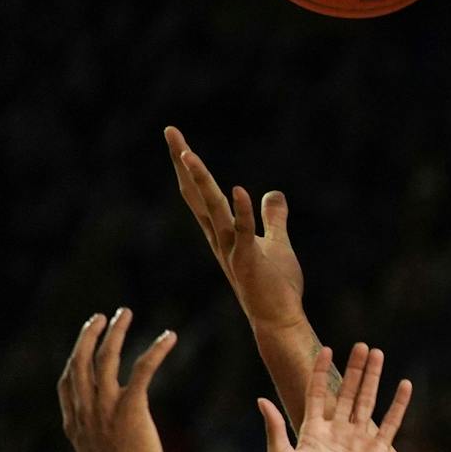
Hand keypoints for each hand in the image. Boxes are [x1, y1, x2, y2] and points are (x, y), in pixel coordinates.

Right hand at [59, 310, 173, 451]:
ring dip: (116, 332)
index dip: (74, 361)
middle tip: (100, 318)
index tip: (81, 346)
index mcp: (75, 423)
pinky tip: (169, 337)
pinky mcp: (131, 407)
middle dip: (89, 336)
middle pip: (81, 361)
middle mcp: (85, 409)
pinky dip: (156, 350)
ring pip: (106, 358)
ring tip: (125, 313)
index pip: (67, 383)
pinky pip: (143, 369)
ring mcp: (105, 406)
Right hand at [165, 126, 305, 329]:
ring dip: (201, 182)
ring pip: (213, 211)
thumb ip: (272, 218)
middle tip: (170, 132)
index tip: (177, 141)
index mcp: (224, 233)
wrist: (279, 320)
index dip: (190, 169)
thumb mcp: (277, 243)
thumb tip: (274, 193)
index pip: (201, 195)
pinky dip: (242, 212)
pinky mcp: (250, 263)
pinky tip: (238, 190)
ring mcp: (232, 251)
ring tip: (188, 153)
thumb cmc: (276, 286)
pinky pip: (244, 234)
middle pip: (197, 195)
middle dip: (184, 164)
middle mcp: (221, 239)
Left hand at [260, 344, 412, 451]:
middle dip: (354, 369)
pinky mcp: (378, 451)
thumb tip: (260, 400)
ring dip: (373, 378)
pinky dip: (398, 404)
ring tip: (378, 354)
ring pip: (367, 401)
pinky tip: (404, 385)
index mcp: (313, 430)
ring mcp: (358, 440)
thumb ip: (274, 429)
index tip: (327, 350)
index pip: (319, 393)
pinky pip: (391, 422)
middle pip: (346, 392)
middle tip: (361, 346)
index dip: (322, 372)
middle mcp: (337, 431)